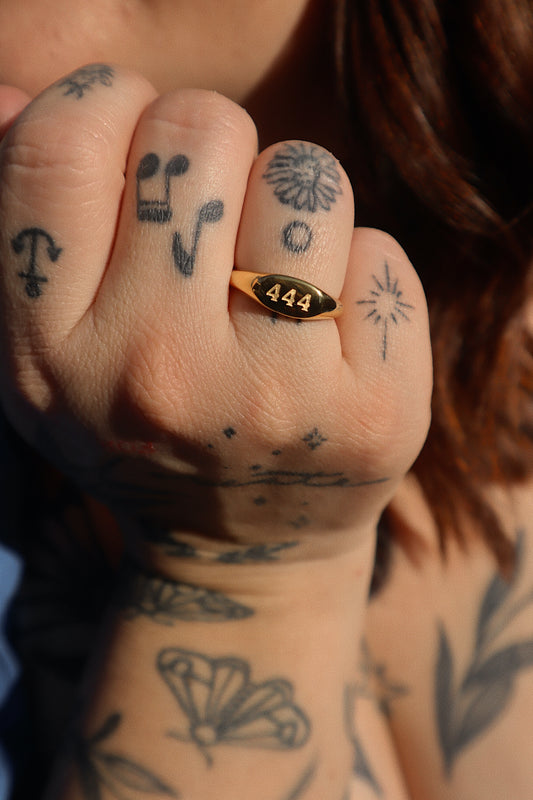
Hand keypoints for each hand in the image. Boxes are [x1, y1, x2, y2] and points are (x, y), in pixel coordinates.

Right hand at [0, 64, 431, 565]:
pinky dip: (357, 273)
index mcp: (54, 352)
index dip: (107, 105)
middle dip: (213, 148)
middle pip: (198, 136)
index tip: (134, 140)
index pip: (65, 145)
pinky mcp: (374, 412)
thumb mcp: (57, 351)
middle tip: (216, 213)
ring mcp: (274, 398)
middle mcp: (158, 374)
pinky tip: (331, 334)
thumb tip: (10, 96)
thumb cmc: (147, 430)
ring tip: (276, 273)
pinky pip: (380, 253)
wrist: (243, 555)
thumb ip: (28, 223)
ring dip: (294, 204)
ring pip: (307, 179)